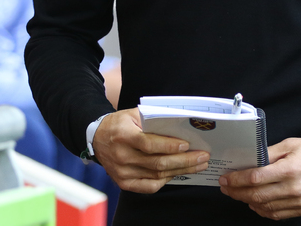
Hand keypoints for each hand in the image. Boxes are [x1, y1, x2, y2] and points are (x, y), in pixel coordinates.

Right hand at [92, 108, 209, 192]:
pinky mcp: (124, 183)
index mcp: (124, 136)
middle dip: (184, 160)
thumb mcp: (133, 114)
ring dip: (181, 171)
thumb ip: (153, 118)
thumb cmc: (120, 123)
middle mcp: (122, 156)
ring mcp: (122, 173)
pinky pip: (149, 186)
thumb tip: (179, 123)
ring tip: (198, 165)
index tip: (187, 144)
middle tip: (203, 157)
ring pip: (157, 175)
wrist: (97, 138)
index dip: (169, 145)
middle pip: (157, 163)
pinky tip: (179, 173)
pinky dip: (166, 180)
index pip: (149, 144)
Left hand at [218, 137, 300, 220]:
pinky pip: (278, 214)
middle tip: (226, 188)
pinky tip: (256, 204)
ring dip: (248, 202)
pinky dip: (263, 211)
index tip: (226, 179)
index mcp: (289, 169)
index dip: (237, 180)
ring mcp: (299, 202)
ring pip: (265, 207)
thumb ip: (270, 153)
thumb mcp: (291, 144)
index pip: (255, 178)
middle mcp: (293, 188)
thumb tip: (252, 160)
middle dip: (237, 192)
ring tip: (238, 195)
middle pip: (257, 195)